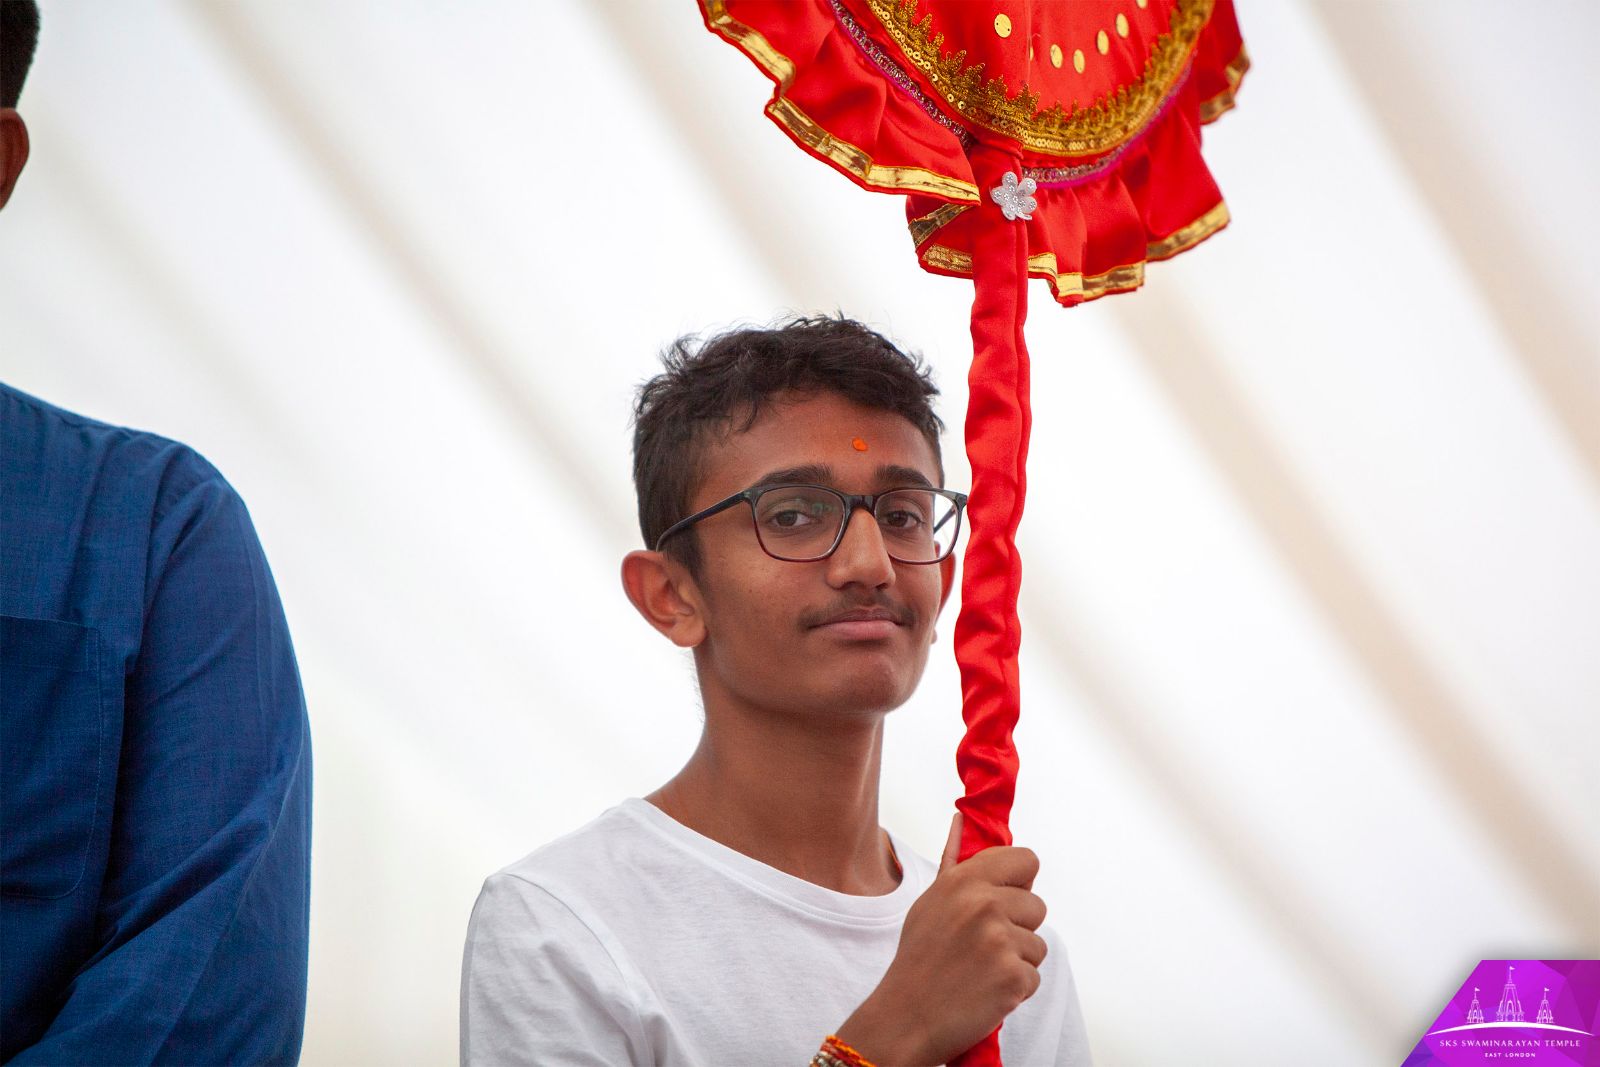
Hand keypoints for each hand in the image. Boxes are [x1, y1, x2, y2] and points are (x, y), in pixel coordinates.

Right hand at [834, 812, 1047, 1065]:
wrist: (905, 1017)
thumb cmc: (919, 958)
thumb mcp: (930, 902)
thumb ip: (954, 862)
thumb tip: (961, 818)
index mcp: (963, 880)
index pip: (1026, 859)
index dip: (1021, 880)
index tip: (1006, 897)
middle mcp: (984, 904)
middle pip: (1037, 905)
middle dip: (1018, 928)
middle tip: (982, 946)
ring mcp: (1000, 941)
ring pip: (1038, 944)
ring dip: (1016, 961)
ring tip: (980, 971)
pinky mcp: (1013, 977)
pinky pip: (1034, 976)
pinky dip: (1015, 989)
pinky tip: (985, 991)